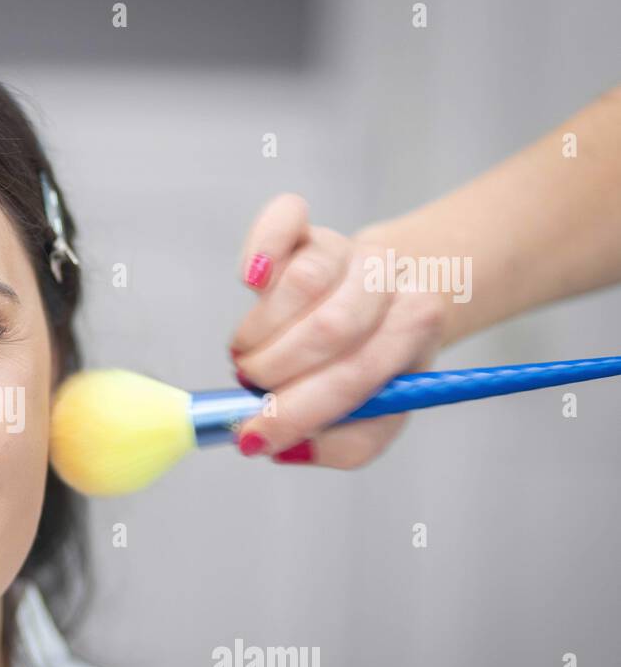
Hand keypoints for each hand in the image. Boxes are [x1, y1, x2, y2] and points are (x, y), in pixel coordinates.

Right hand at [229, 194, 448, 466]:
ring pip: (299, 283)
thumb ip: (341, 446)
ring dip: (257, 334)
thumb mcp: (375, 417)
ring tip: (253, 354)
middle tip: (253, 390)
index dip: (298, 410)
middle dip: (275, 374)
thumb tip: (282, 448)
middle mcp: (386, 281)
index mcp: (414, 330)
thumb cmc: (372, 363)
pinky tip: (252, 280)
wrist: (383, 296)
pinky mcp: (305, 225)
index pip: (357, 374)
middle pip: (329, 328)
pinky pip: (282, 219)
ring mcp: (343, 247)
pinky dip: (262, 249)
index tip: (255, 437)